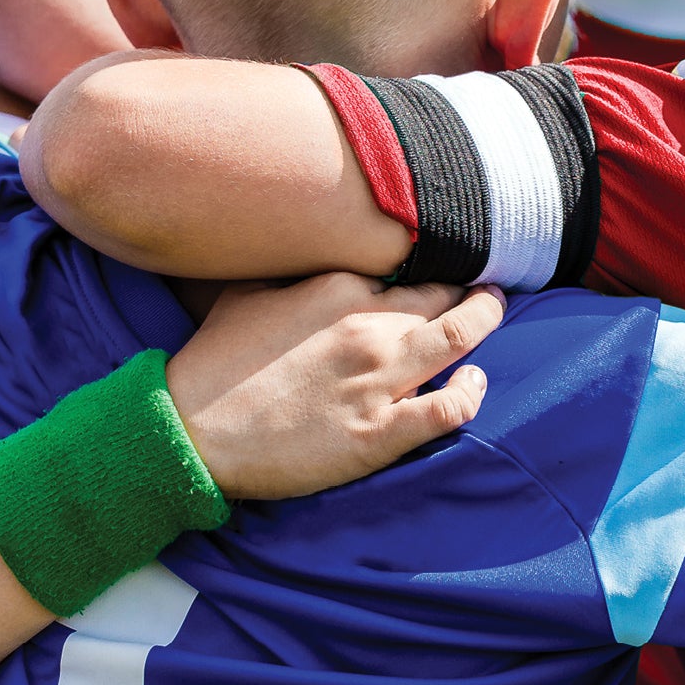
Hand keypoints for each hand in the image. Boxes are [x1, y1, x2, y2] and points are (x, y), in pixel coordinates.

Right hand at [167, 273, 503, 499]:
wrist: (192, 431)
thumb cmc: (212, 365)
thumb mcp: (244, 294)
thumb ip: (286, 272)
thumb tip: (297, 252)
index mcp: (336, 285)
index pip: (405, 267)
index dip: (428, 269)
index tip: (437, 271)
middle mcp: (367, 324)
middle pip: (443, 296)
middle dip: (467, 291)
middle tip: (482, 289)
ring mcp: (379, 379)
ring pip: (461, 336)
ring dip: (485, 321)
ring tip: (492, 313)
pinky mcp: (381, 432)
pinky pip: (451, 407)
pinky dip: (472, 391)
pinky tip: (473, 382)